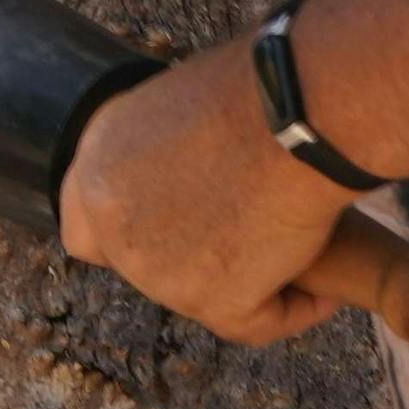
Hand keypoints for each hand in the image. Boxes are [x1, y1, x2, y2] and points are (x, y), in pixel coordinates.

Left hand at [52, 48, 359, 344]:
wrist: (297, 109)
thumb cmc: (256, 86)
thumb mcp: (175, 107)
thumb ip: (160, 156)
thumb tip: (187, 181)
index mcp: (96, 168)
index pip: (85, 233)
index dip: (130, 235)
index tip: (174, 227)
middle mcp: (113, 225)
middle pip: (148, 269)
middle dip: (193, 258)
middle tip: (248, 231)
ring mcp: (158, 272)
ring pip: (204, 297)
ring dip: (246, 280)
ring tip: (298, 243)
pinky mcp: (214, 302)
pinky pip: (256, 322)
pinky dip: (293, 308)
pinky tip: (323, 290)